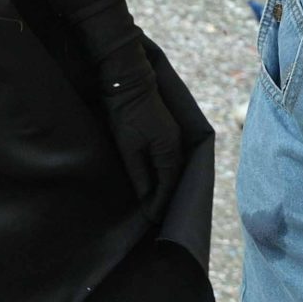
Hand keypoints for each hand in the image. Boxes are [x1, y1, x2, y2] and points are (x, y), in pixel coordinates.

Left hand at [96, 38, 183, 207]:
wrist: (129, 82)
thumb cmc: (125, 115)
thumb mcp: (128, 148)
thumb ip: (139, 173)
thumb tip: (147, 196)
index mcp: (169, 149)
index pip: (169, 184)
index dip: (160, 203)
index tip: (151, 219)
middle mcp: (177, 143)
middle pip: (175, 177)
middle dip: (166, 196)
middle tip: (155, 214)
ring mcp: (174, 135)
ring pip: (173, 166)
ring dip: (166, 183)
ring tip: (155, 200)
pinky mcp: (167, 129)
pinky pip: (170, 156)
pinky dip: (164, 170)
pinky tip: (156, 176)